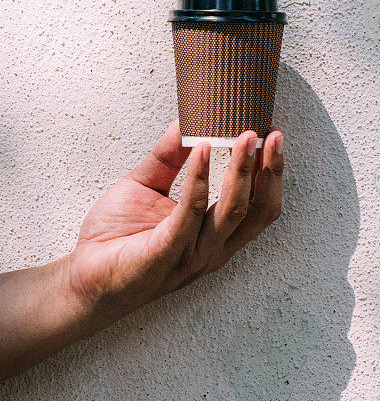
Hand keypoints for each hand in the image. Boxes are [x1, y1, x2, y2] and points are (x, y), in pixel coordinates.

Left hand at [67, 121, 283, 328]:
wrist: (84, 277)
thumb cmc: (116, 239)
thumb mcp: (147, 186)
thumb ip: (168, 158)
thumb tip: (184, 123)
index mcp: (214, 235)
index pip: (259, 206)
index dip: (272, 173)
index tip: (273, 137)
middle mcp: (212, 247)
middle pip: (258, 210)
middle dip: (270, 170)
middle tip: (273, 135)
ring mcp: (192, 253)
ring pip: (233, 211)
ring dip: (243, 171)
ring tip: (245, 137)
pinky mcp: (167, 253)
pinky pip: (189, 212)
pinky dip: (198, 179)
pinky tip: (202, 151)